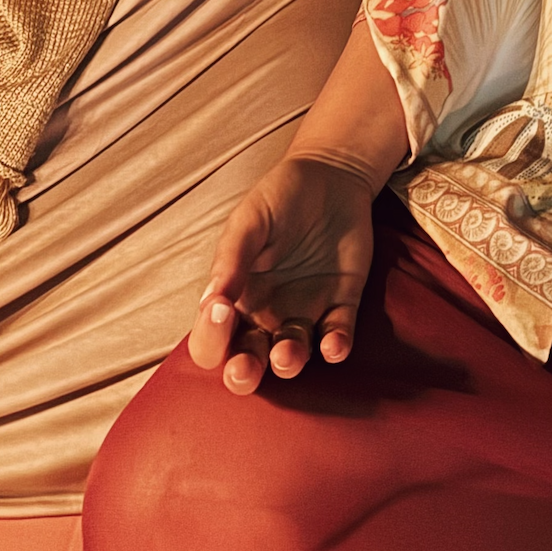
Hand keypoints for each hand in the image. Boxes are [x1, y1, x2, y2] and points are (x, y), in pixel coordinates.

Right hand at [188, 154, 376, 395]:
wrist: (333, 176)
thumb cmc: (280, 198)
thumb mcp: (250, 220)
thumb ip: (231, 258)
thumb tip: (210, 303)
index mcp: (234, 299)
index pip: (213, 339)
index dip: (210, 339)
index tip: (219, 313)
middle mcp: (266, 315)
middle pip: (248, 361)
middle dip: (244, 374)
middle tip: (245, 369)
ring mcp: (304, 312)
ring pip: (292, 356)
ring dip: (289, 361)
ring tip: (288, 352)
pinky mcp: (341, 305)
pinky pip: (337, 336)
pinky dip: (336, 346)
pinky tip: (333, 344)